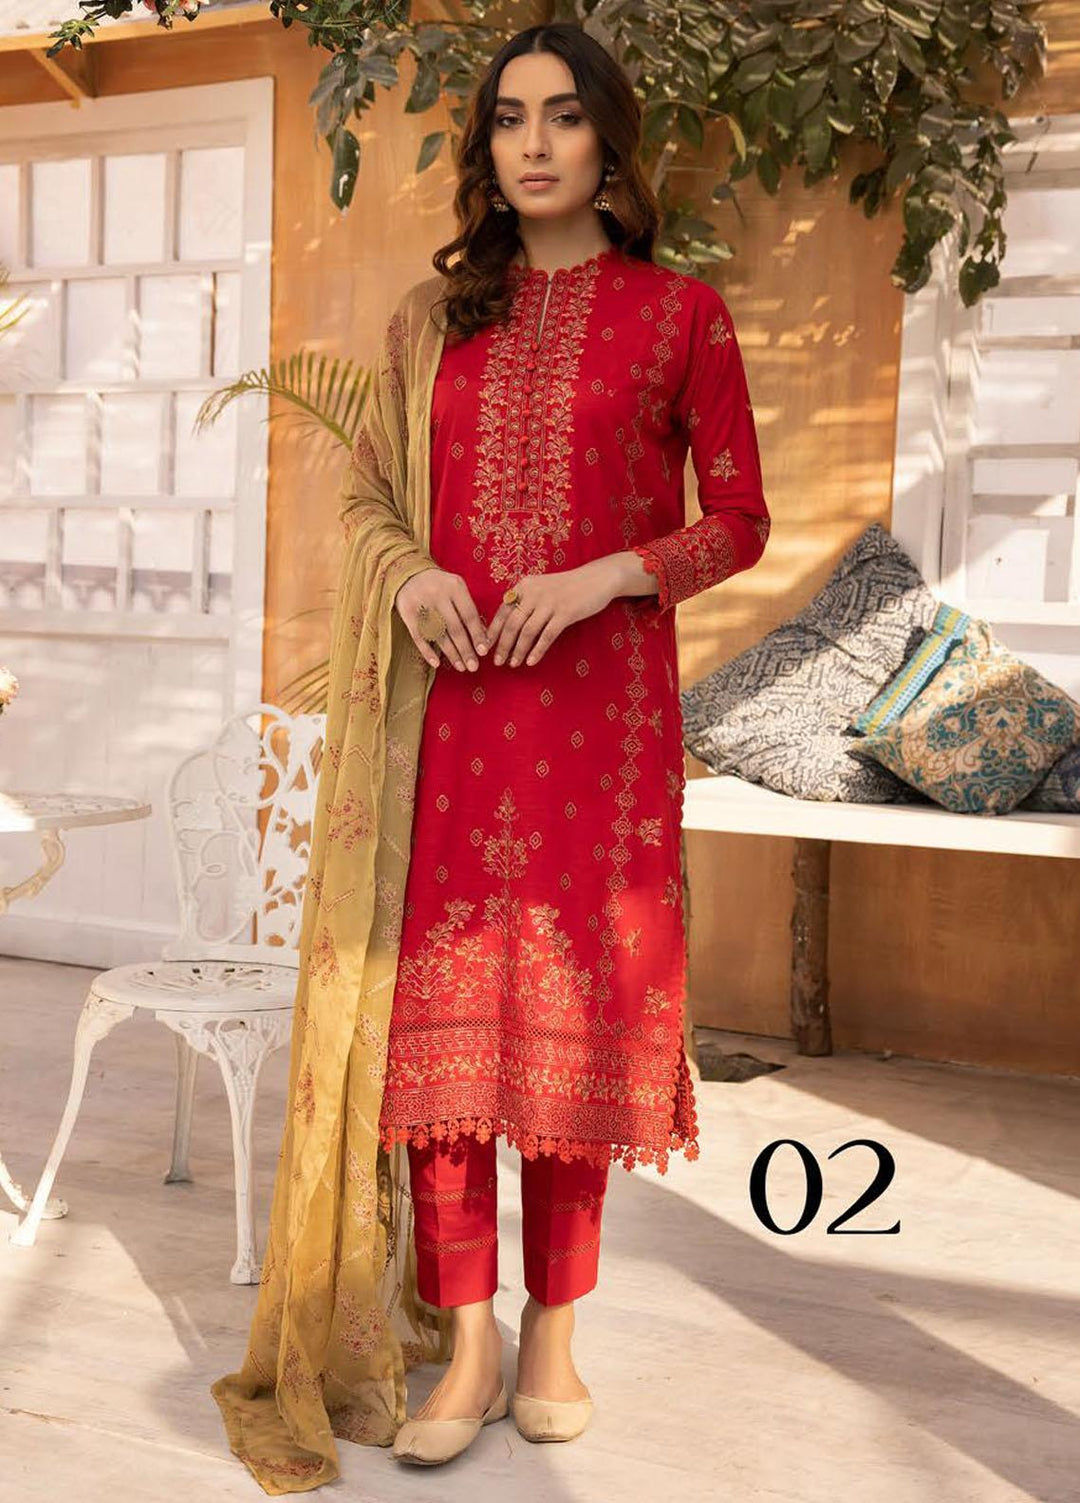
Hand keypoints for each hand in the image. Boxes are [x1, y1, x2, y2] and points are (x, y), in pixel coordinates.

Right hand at [395, 568, 488, 671]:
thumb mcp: (456, 588)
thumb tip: (482, 638)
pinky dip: (427, 651)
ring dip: (451, 654)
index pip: (469, 615)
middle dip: (466, 650)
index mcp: (455, 586)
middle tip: (473, 667)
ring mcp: (421, 603)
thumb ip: (468, 609)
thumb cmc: (439, 585)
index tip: (484, 652)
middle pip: (455, 628)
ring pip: (438, 634)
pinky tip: (436, 664)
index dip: (477, 635)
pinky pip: (419, 636)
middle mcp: (438, 594)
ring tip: (461, 667)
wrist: (408, 572)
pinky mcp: (406, 612)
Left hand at [486, 561, 617, 667]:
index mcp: (524, 586)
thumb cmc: (567, 587)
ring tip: (513, 664)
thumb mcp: (541, 587)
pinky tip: (531, 661)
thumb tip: (507, 624)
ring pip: (527, 632)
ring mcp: (550, 602)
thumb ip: (525, 600)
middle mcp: (534, 592)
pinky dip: (537, 650)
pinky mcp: (565, 613)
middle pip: (512, 624)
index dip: (493, 631)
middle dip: (502, 645)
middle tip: (497, 661)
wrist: (596, 579)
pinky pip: (547, 636)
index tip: (485, 648)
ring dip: (518, 650)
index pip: (502, 611)